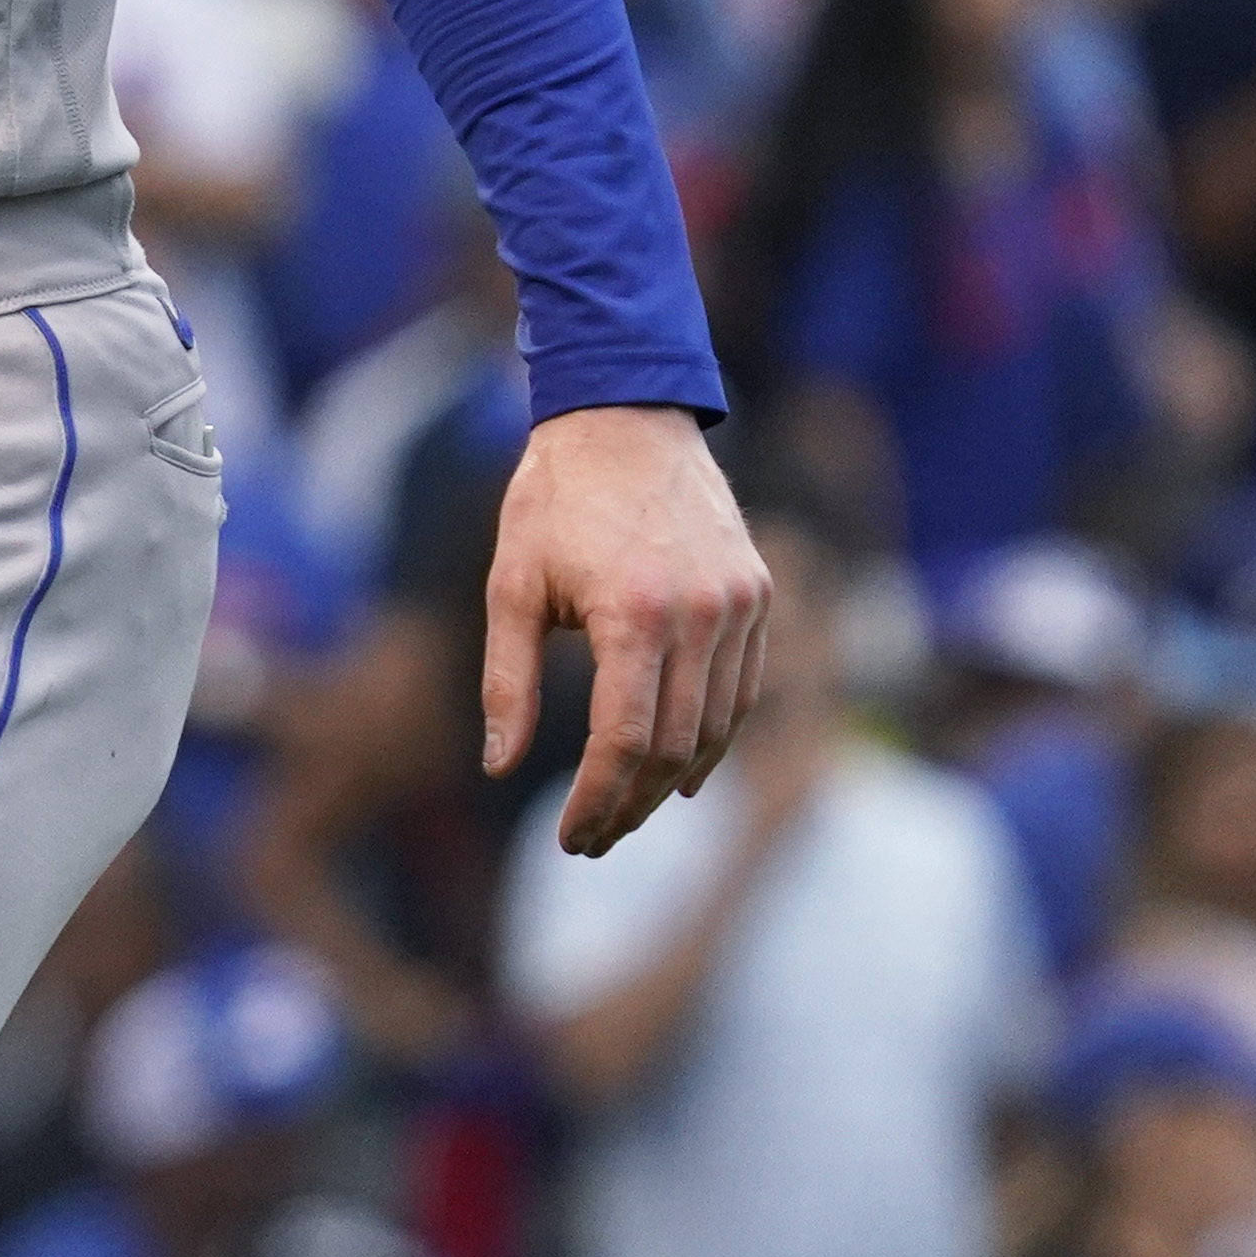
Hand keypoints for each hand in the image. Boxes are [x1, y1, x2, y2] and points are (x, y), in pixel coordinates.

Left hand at [482, 404, 773, 857]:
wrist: (625, 416)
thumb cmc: (555, 500)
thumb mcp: (511, 584)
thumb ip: (507, 680)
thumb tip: (499, 765)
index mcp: (634, 613)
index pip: (625, 742)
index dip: (598, 801)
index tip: (571, 838)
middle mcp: (700, 614)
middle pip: (675, 748)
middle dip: (630, 805)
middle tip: (592, 839)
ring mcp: (739, 605)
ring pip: (717, 728)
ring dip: (672, 783)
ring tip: (626, 811)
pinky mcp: (756, 595)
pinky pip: (744, 690)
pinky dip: (715, 738)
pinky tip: (681, 771)